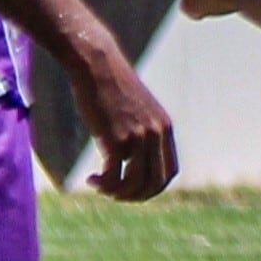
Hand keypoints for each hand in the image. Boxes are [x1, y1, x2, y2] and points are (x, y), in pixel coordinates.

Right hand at [68, 44, 176, 201]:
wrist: (96, 64)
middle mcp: (156, 134)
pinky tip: (92, 179)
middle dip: (135, 196)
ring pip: (135, 184)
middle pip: (154, 183)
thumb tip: (128, 160)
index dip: (152, 188)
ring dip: (117, 193)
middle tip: (115, 194)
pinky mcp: (116, 139)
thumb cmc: (110, 86)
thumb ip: (140, 132)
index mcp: (164, 128)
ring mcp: (137, 137)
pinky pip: (114, 177)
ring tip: (100, 187)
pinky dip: (103, 185)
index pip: (169, 172)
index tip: (133, 189)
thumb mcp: (136, 110)